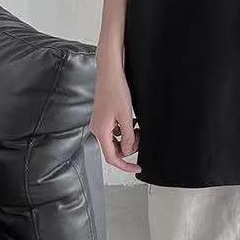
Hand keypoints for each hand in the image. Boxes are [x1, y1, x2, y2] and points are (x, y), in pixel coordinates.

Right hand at [90, 53, 140, 173]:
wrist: (110, 71)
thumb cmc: (115, 90)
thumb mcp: (125, 116)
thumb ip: (127, 136)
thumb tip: (128, 151)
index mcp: (101, 132)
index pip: (112, 157)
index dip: (125, 165)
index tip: (137, 168)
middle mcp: (98, 128)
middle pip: (114, 148)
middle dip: (129, 146)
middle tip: (140, 135)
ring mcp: (100, 122)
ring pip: (116, 138)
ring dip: (128, 135)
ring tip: (137, 125)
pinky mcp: (104, 115)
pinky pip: (116, 129)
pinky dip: (125, 127)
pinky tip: (132, 119)